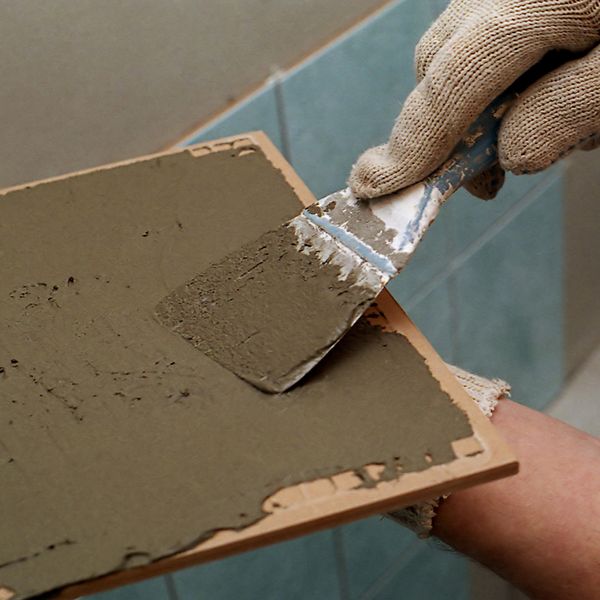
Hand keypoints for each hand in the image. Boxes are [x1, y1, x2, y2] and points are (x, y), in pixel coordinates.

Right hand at [349, 0, 599, 199]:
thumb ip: (569, 113)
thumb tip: (508, 154)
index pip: (453, 80)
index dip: (411, 143)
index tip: (374, 185)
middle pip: (442, 61)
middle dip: (448, 128)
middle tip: (486, 178)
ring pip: (467, 50)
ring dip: (485, 105)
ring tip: (548, 126)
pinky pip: (499, 35)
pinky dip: (511, 77)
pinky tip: (558, 86)